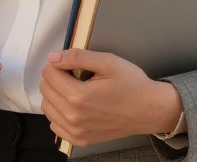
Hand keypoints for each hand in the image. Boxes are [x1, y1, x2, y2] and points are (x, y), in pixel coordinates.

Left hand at [39, 49, 182, 146]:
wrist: (151, 110)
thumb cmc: (132, 85)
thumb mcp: (107, 62)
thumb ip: (77, 57)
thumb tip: (53, 57)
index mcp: (79, 97)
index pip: (48, 73)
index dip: (59, 64)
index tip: (72, 65)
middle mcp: (74, 117)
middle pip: (45, 89)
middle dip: (56, 77)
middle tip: (76, 76)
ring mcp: (76, 131)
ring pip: (47, 106)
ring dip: (55, 95)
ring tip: (76, 90)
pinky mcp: (79, 139)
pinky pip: (54, 124)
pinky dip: (59, 113)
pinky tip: (74, 106)